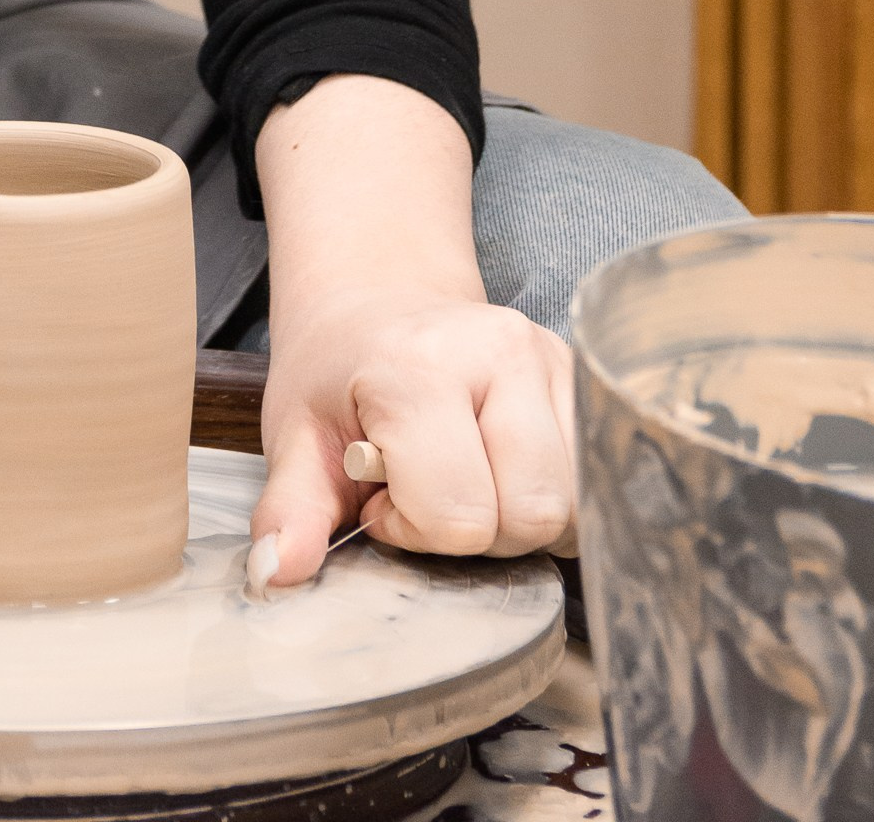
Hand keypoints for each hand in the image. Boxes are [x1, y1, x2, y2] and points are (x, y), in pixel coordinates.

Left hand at [247, 288, 574, 593]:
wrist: (378, 299)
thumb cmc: (338, 373)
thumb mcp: (298, 436)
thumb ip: (291, 508)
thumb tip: (276, 574)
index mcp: (420, 364)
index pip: (459, 514)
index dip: (416, 529)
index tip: (384, 495)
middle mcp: (501, 351)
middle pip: (531, 514)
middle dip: (480, 530)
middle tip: (431, 490)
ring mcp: (552, 358)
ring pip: (575, 505)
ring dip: (521, 515)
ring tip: (468, 476)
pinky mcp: (585, 375)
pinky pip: (596, 482)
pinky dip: (556, 498)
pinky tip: (505, 470)